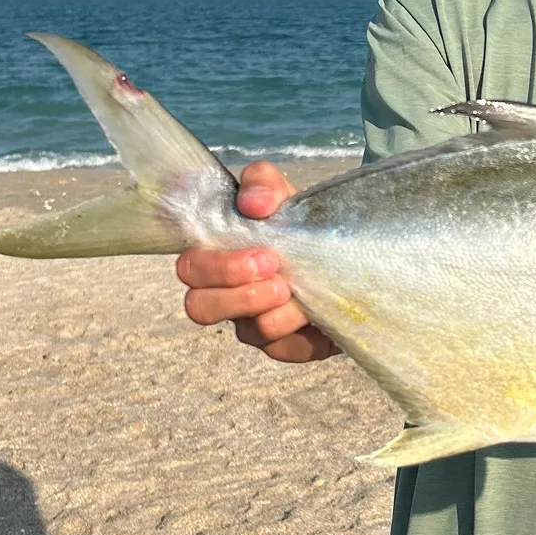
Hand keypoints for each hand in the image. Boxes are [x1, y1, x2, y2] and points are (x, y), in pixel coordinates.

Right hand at [175, 162, 338, 361]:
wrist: (345, 257)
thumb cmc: (297, 224)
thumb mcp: (282, 195)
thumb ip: (263, 184)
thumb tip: (252, 204)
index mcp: (214, 258)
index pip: (190, 270)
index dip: (219, 268)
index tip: (265, 254)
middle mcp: (224, 296)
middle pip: (200, 308)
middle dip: (241, 295)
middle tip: (279, 278)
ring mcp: (250, 325)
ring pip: (247, 333)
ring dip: (277, 314)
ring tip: (300, 293)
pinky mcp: (282, 346)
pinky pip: (283, 350)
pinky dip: (301, 332)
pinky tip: (315, 313)